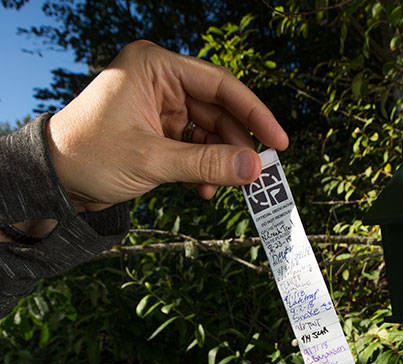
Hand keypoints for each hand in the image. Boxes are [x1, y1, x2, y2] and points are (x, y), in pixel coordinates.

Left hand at [46, 40, 288, 211]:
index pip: (219, 85)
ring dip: (218, 163)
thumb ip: (205, 164)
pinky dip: (202, 170)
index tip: (278, 141)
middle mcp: (161, 82)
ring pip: (208, 134)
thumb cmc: (90, 156)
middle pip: (217, 111)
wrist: (55, 180)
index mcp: (155, 67)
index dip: (253, 114)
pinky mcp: (158, 133)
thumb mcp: (152, 160)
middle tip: (257, 175)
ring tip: (222, 188)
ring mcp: (160, 108)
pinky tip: (202, 190)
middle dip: (235, 146)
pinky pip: (194, 149)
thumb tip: (254, 169)